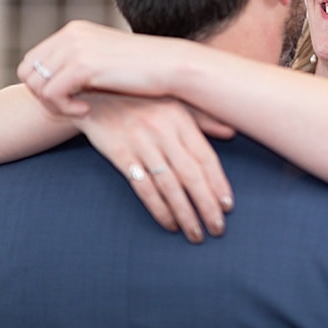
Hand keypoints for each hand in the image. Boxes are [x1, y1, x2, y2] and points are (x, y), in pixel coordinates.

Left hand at [18, 20, 174, 116]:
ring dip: (54, 105)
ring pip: (36, 84)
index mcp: (73, 31)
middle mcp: (70, 34)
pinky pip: (51, 94)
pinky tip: (86, 110)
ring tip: (80, 109)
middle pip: (27, 72)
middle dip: (43, 96)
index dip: (42, 86)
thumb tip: (51, 85)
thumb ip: (79, 66)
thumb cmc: (144, 71)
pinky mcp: (82, 64)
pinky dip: (64, 108)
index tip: (69, 99)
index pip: (32, 61)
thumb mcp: (105, 62)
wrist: (171, 67)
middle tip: (70, 108)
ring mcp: (75, 47)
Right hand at [77, 92, 234, 243]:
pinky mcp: (120, 154)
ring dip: (184, 213)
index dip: (218, 183)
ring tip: (195, 234)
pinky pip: (143, 187)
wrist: (95, 93)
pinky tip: (169, 223)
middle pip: (190, 175)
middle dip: (206, 205)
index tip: (227, 206)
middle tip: (217, 229)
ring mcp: (141, 143)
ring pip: (168, 185)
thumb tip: (232, 132)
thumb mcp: (174, 102)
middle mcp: (163, 130)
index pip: (205, 157)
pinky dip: (158, 208)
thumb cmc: (142, 101)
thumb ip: (203, 119)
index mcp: (180, 118)